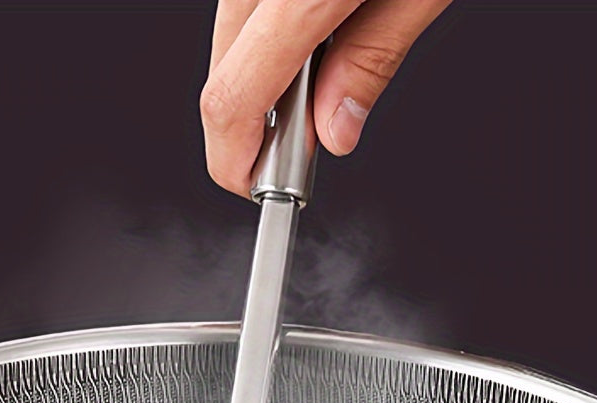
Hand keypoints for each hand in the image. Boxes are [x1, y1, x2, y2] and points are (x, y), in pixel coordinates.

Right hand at [201, 0, 452, 196]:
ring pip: (229, 37)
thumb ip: (373, 58)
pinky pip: (246, 5)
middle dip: (256, 121)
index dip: (235, 163)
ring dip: (264, 70)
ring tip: (328, 65)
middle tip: (315, 134)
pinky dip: (269, 31)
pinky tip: (319, 26)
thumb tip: (335, 130)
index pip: (232, 100)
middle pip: (222, 72)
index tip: (258, 189)